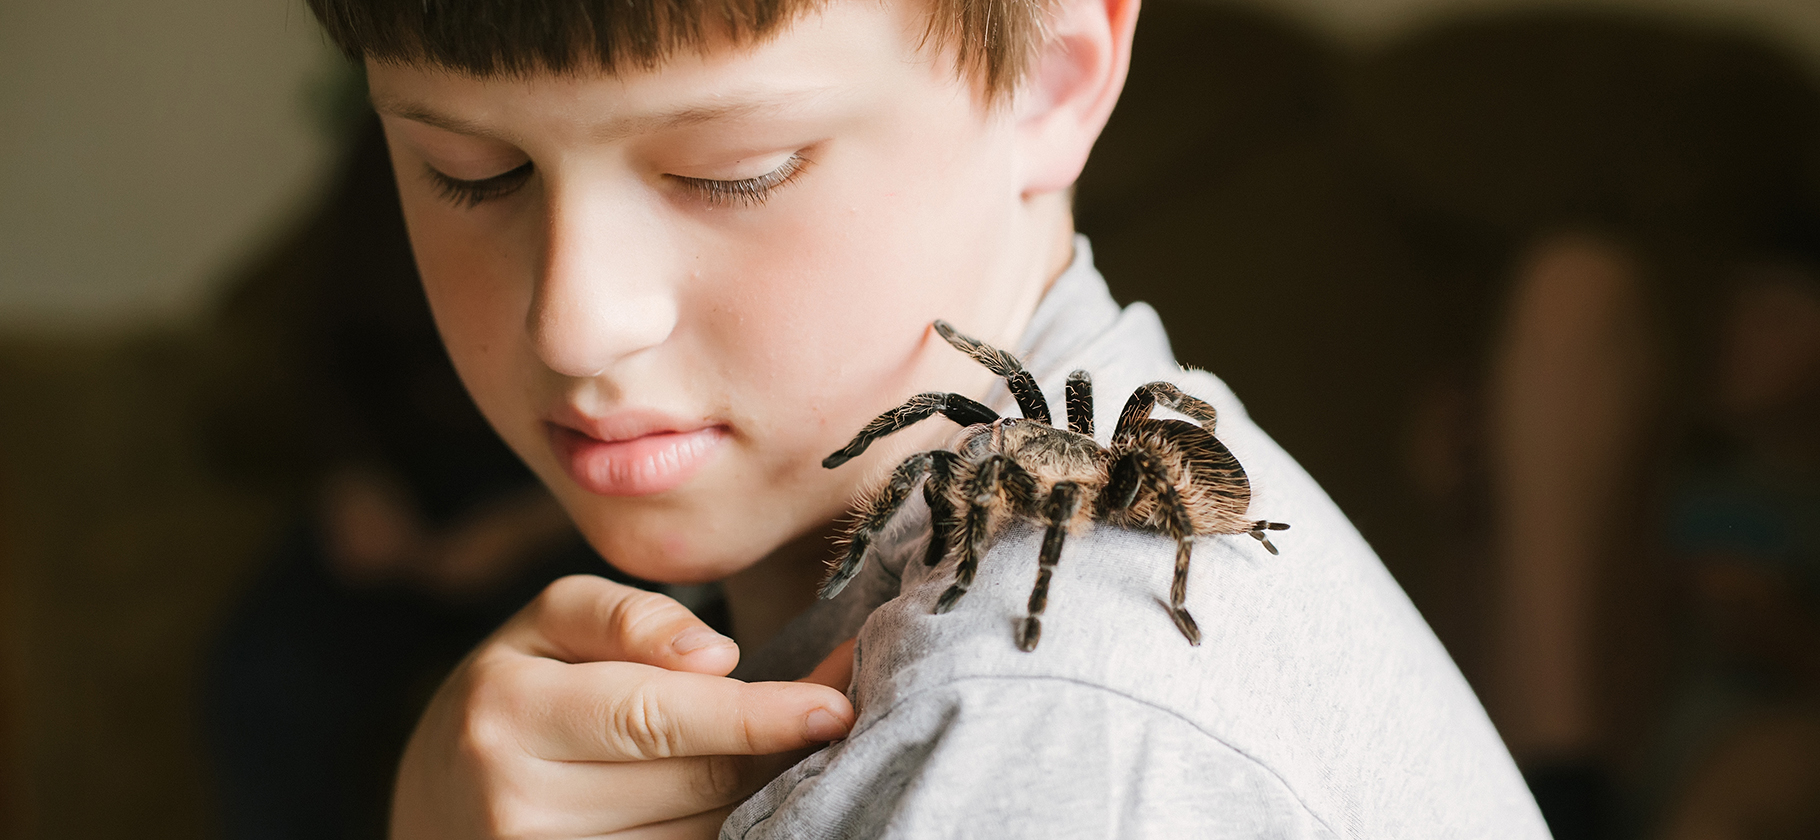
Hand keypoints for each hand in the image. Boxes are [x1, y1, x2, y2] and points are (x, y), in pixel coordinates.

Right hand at [391, 574, 855, 838]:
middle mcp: (517, 801)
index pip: (658, 717)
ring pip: (699, 833)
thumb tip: (716, 656)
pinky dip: (723, 830)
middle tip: (832, 715)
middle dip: (774, 747)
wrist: (436, 804)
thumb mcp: (549, 623)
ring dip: (756, 795)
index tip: (834, 706)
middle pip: (693, 781)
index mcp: (510, 710)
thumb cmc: (512, 692)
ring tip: (782, 752)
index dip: (757, 715)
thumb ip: (628, 618)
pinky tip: (744, 796)